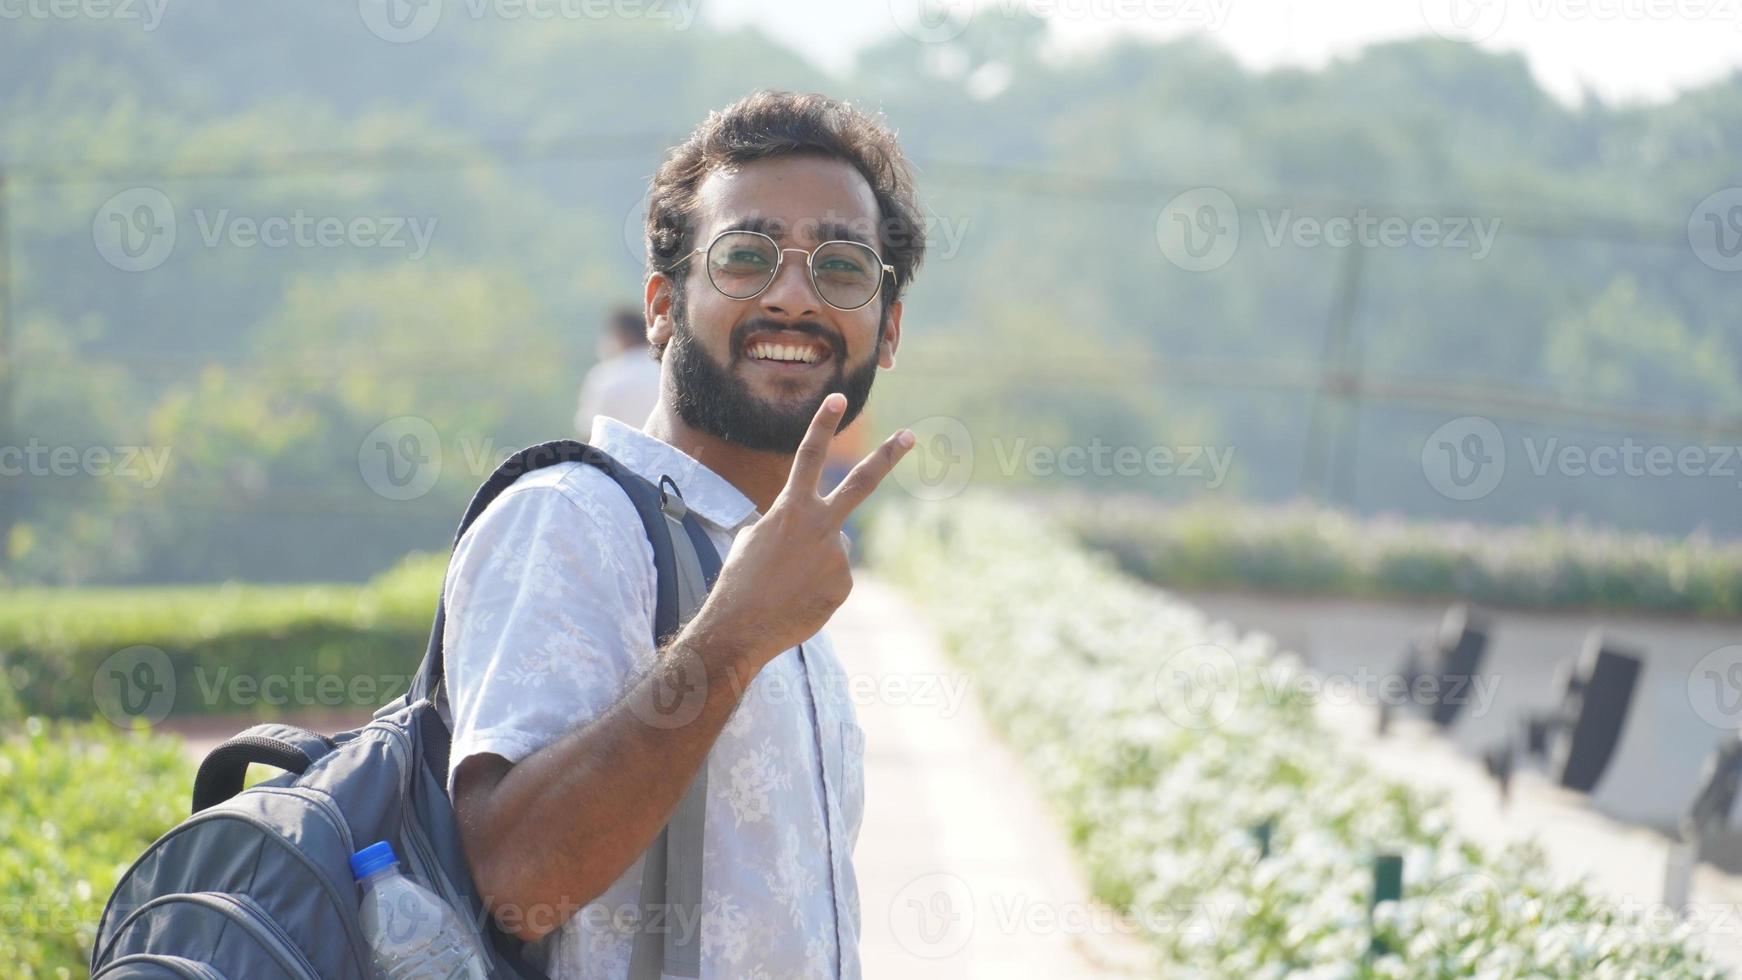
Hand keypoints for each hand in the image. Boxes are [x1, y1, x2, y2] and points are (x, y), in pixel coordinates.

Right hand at [688, 393, 914, 668]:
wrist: (741, 628)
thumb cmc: (740, 582)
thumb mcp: (756, 539)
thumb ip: (792, 525)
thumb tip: (822, 536)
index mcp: (790, 508)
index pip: (808, 456)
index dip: (822, 424)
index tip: (838, 396)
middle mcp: (820, 525)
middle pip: (860, 482)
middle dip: (887, 455)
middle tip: (910, 434)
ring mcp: (837, 554)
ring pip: (834, 548)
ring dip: (814, 563)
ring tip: (786, 586)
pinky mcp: (845, 583)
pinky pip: (835, 577)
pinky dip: (818, 587)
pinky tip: (797, 601)